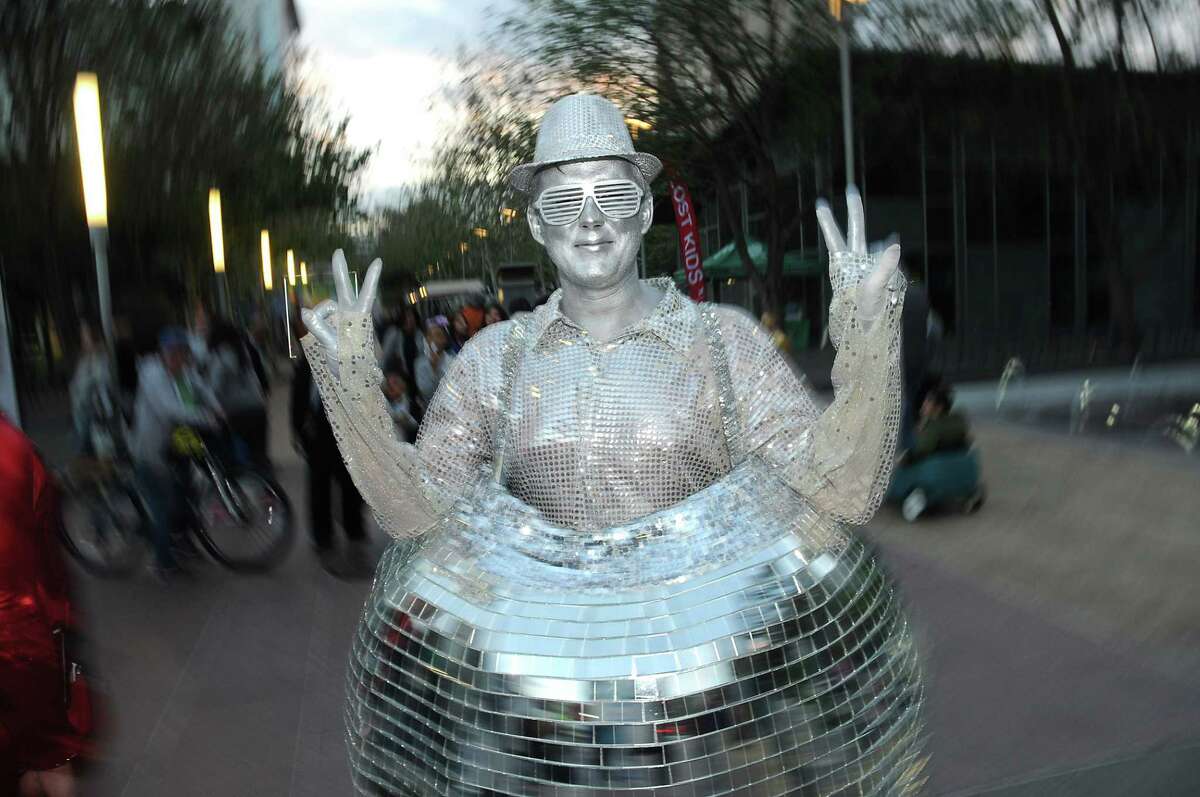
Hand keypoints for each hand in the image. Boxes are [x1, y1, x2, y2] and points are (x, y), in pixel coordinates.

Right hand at [300, 249, 382, 359]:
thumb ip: (320, 329)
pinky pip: (315, 318)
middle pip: (343, 288)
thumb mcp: (335, 347)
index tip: (378, 260)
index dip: (371, 278)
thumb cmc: (349, 363)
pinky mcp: (328, 323)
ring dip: (320, 321)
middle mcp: (349, 313)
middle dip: (339, 270)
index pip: (366, 294)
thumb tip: (303, 312)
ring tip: (329, 341)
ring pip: (323, 308)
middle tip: (338, 251)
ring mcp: (338, 317)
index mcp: (359, 317)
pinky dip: (315, 324)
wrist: (348, 377)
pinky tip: (317, 332)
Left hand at [815, 186, 900, 322]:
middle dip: (855, 211)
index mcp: (846, 264)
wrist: (870, 330)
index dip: (828, 222)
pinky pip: (888, 260)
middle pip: (856, 231)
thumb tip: (894, 245)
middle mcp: (856, 262)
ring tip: (881, 249)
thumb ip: (883, 268)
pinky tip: (893, 253)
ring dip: (880, 244)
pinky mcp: (880, 274)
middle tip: (850, 188)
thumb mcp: (872, 290)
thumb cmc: (864, 313)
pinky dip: (891, 256)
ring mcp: (868, 268)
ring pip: (876, 246)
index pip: (836, 238)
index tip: (819, 203)